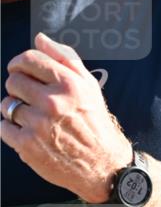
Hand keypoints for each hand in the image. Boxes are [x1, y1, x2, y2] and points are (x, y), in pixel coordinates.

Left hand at [0, 32, 131, 202]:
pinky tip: (27, 134)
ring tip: (31, 119)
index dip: (19, 63)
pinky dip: (11, 130)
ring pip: (7, 105)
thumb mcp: (89, 86)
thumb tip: (40, 39)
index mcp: (67, 84)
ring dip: (14, 110)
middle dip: (18, 88)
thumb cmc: (95, 125)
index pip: (27, 60)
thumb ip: (65, 58)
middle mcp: (52, 103)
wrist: (104, 167)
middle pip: (13, 81)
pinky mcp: (28, 146)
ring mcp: (38, 125)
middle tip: (30, 100)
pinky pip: (3, 128)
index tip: (19, 71)